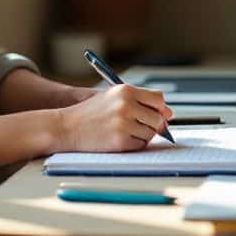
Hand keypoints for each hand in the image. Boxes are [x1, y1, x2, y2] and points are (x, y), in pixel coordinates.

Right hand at [56, 83, 173, 152]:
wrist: (67, 126)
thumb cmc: (91, 112)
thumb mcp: (113, 97)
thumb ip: (140, 101)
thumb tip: (169, 114)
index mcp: (126, 90)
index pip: (158, 99)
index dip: (160, 108)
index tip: (156, 114)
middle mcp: (127, 105)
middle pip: (158, 118)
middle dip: (153, 124)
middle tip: (137, 126)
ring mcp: (124, 124)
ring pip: (151, 133)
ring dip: (143, 135)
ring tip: (125, 131)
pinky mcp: (121, 142)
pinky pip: (141, 145)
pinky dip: (135, 144)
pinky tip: (120, 139)